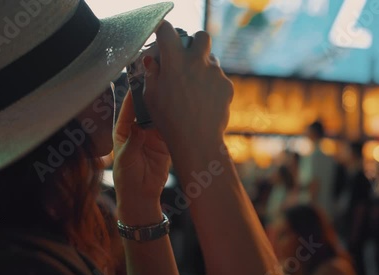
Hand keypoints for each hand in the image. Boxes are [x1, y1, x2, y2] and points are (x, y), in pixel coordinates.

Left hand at [112, 69, 169, 222]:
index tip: (142, 79)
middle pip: (146, 108)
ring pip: (160, 116)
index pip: (128, 107)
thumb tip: (139, 126)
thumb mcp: (126, 158)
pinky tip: (183, 112)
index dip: (134, 93)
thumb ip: (133, 141)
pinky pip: (171, 129)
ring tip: (175, 92)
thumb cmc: (127, 178)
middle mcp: (139, 129)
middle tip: (162, 80)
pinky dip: (176, 122)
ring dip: (166, 107)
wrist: (142, 196)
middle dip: (153, 96)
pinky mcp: (166, 143)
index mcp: (124, 129)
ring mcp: (153, 135)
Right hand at [146, 21, 233, 151]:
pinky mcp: (227, 85)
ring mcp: (215, 72)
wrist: (197, 140)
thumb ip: (151, 73)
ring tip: (195, 89)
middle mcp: (197, 61)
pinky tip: (205, 101)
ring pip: (212, 61)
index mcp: (174, 61)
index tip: (161, 34)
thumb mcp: (151, 96)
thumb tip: (152, 60)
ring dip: (204, 68)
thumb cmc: (169, 120)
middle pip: (202, 36)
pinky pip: (220, 79)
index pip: (167, 31)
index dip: (162, 29)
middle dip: (195, 42)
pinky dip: (213, 86)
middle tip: (188, 56)